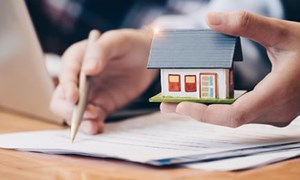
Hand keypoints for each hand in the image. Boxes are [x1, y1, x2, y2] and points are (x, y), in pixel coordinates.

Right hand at [50, 29, 156, 133]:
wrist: (148, 56)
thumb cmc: (130, 44)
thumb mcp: (117, 41)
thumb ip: (101, 51)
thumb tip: (87, 70)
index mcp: (77, 59)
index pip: (66, 74)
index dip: (67, 87)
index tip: (75, 98)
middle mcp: (79, 79)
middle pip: (62, 98)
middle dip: (70, 110)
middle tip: (87, 115)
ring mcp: (90, 94)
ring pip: (75, 113)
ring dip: (81, 122)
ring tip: (94, 126)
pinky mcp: (102, 105)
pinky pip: (92, 118)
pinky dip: (93, 125)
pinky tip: (99, 127)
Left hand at [161, 11, 299, 126]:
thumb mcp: (283, 32)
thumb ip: (248, 25)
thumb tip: (211, 19)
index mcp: (276, 96)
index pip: (233, 116)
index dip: (204, 114)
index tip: (179, 106)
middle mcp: (274, 113)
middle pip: (227, 119)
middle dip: (197, 111)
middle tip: (167, 104)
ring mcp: (274, 115)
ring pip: (233, 118)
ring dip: (206, 110)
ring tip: (179, 100)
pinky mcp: (272, 112)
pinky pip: (241, 113)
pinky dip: (221, 106)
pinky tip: (205, 97)